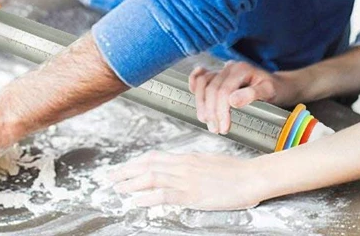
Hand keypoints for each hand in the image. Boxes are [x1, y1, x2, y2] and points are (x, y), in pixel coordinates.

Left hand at [108, 151, 262, 209]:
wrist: (250, 176)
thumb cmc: (234, 171)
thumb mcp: (208, 163)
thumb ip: (190, 166)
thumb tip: (177, 169)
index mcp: (186, 158)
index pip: (154, 158)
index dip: (135, 163)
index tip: (122, 168)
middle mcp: (182, 165)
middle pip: (147, 165)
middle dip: (126, 171)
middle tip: (109, 177)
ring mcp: (187, 178)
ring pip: (152, 177)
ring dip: (131, 183)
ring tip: (117, 188)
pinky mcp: (193, 193)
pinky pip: (165, 194)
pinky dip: (149, 198)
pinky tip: (137, 202)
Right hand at [189, 61, 300, 134]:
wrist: (280, 85)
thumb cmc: (276, 89)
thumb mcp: (270, 92)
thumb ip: (252, 94)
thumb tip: (232, 101)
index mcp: (241, 69)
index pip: (223, 91)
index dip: (221, 111)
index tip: (224, 128)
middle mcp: (229, 67)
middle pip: (212, 89)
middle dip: (211, 111)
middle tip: (216, 129)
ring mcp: (223, 70)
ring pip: (203, 83)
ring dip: (201, 103)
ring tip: (206, 120)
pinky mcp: (219, 75)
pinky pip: (202, 76)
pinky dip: (195, 82)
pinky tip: (193, 91)